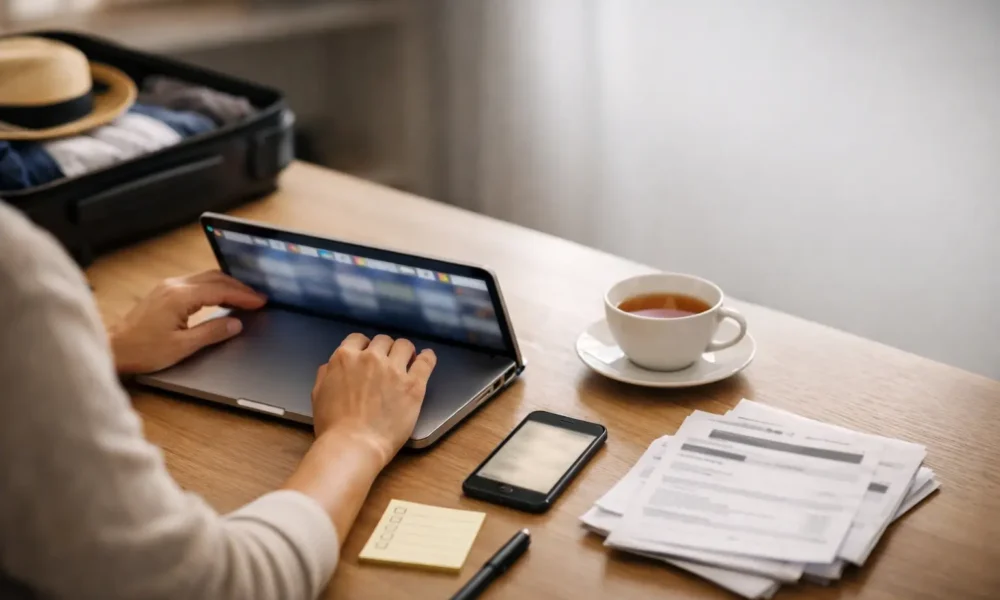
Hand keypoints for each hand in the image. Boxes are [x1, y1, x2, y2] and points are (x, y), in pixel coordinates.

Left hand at [109, 270, 266, 374]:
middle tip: (258, 297)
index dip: (243, 295)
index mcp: (179, 297)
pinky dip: (214, 287)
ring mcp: (167, 286)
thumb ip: (212, 332)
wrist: (113, 348)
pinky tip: (221, 296)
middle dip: (239, 286)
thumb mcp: (182, 346)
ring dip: (227, 285)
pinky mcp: (163, 291)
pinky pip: (195, 282)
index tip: (260, 301)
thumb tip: (235, 324)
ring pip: (205, 277)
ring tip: (244, 296)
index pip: (220, 290)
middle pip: (214, 278)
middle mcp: (173, 286)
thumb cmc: (142, 350)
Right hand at [312, 333, 436, 466]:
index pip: (358, 339)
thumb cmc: (333, 427)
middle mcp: (371, 358)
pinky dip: (427, 357)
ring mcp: (394, 370)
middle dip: (385, 349)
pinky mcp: (414, 385)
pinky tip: (427, 357)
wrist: (353, 445)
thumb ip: (326, 374)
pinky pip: (426, 361)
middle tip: (388, 361)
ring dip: (405, 351)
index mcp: (345, 358)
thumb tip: (332, 365)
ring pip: (404, 346)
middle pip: (383, 341)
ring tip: (408, 360)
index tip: (369, 354)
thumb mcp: (318, 394)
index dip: (364, 347)